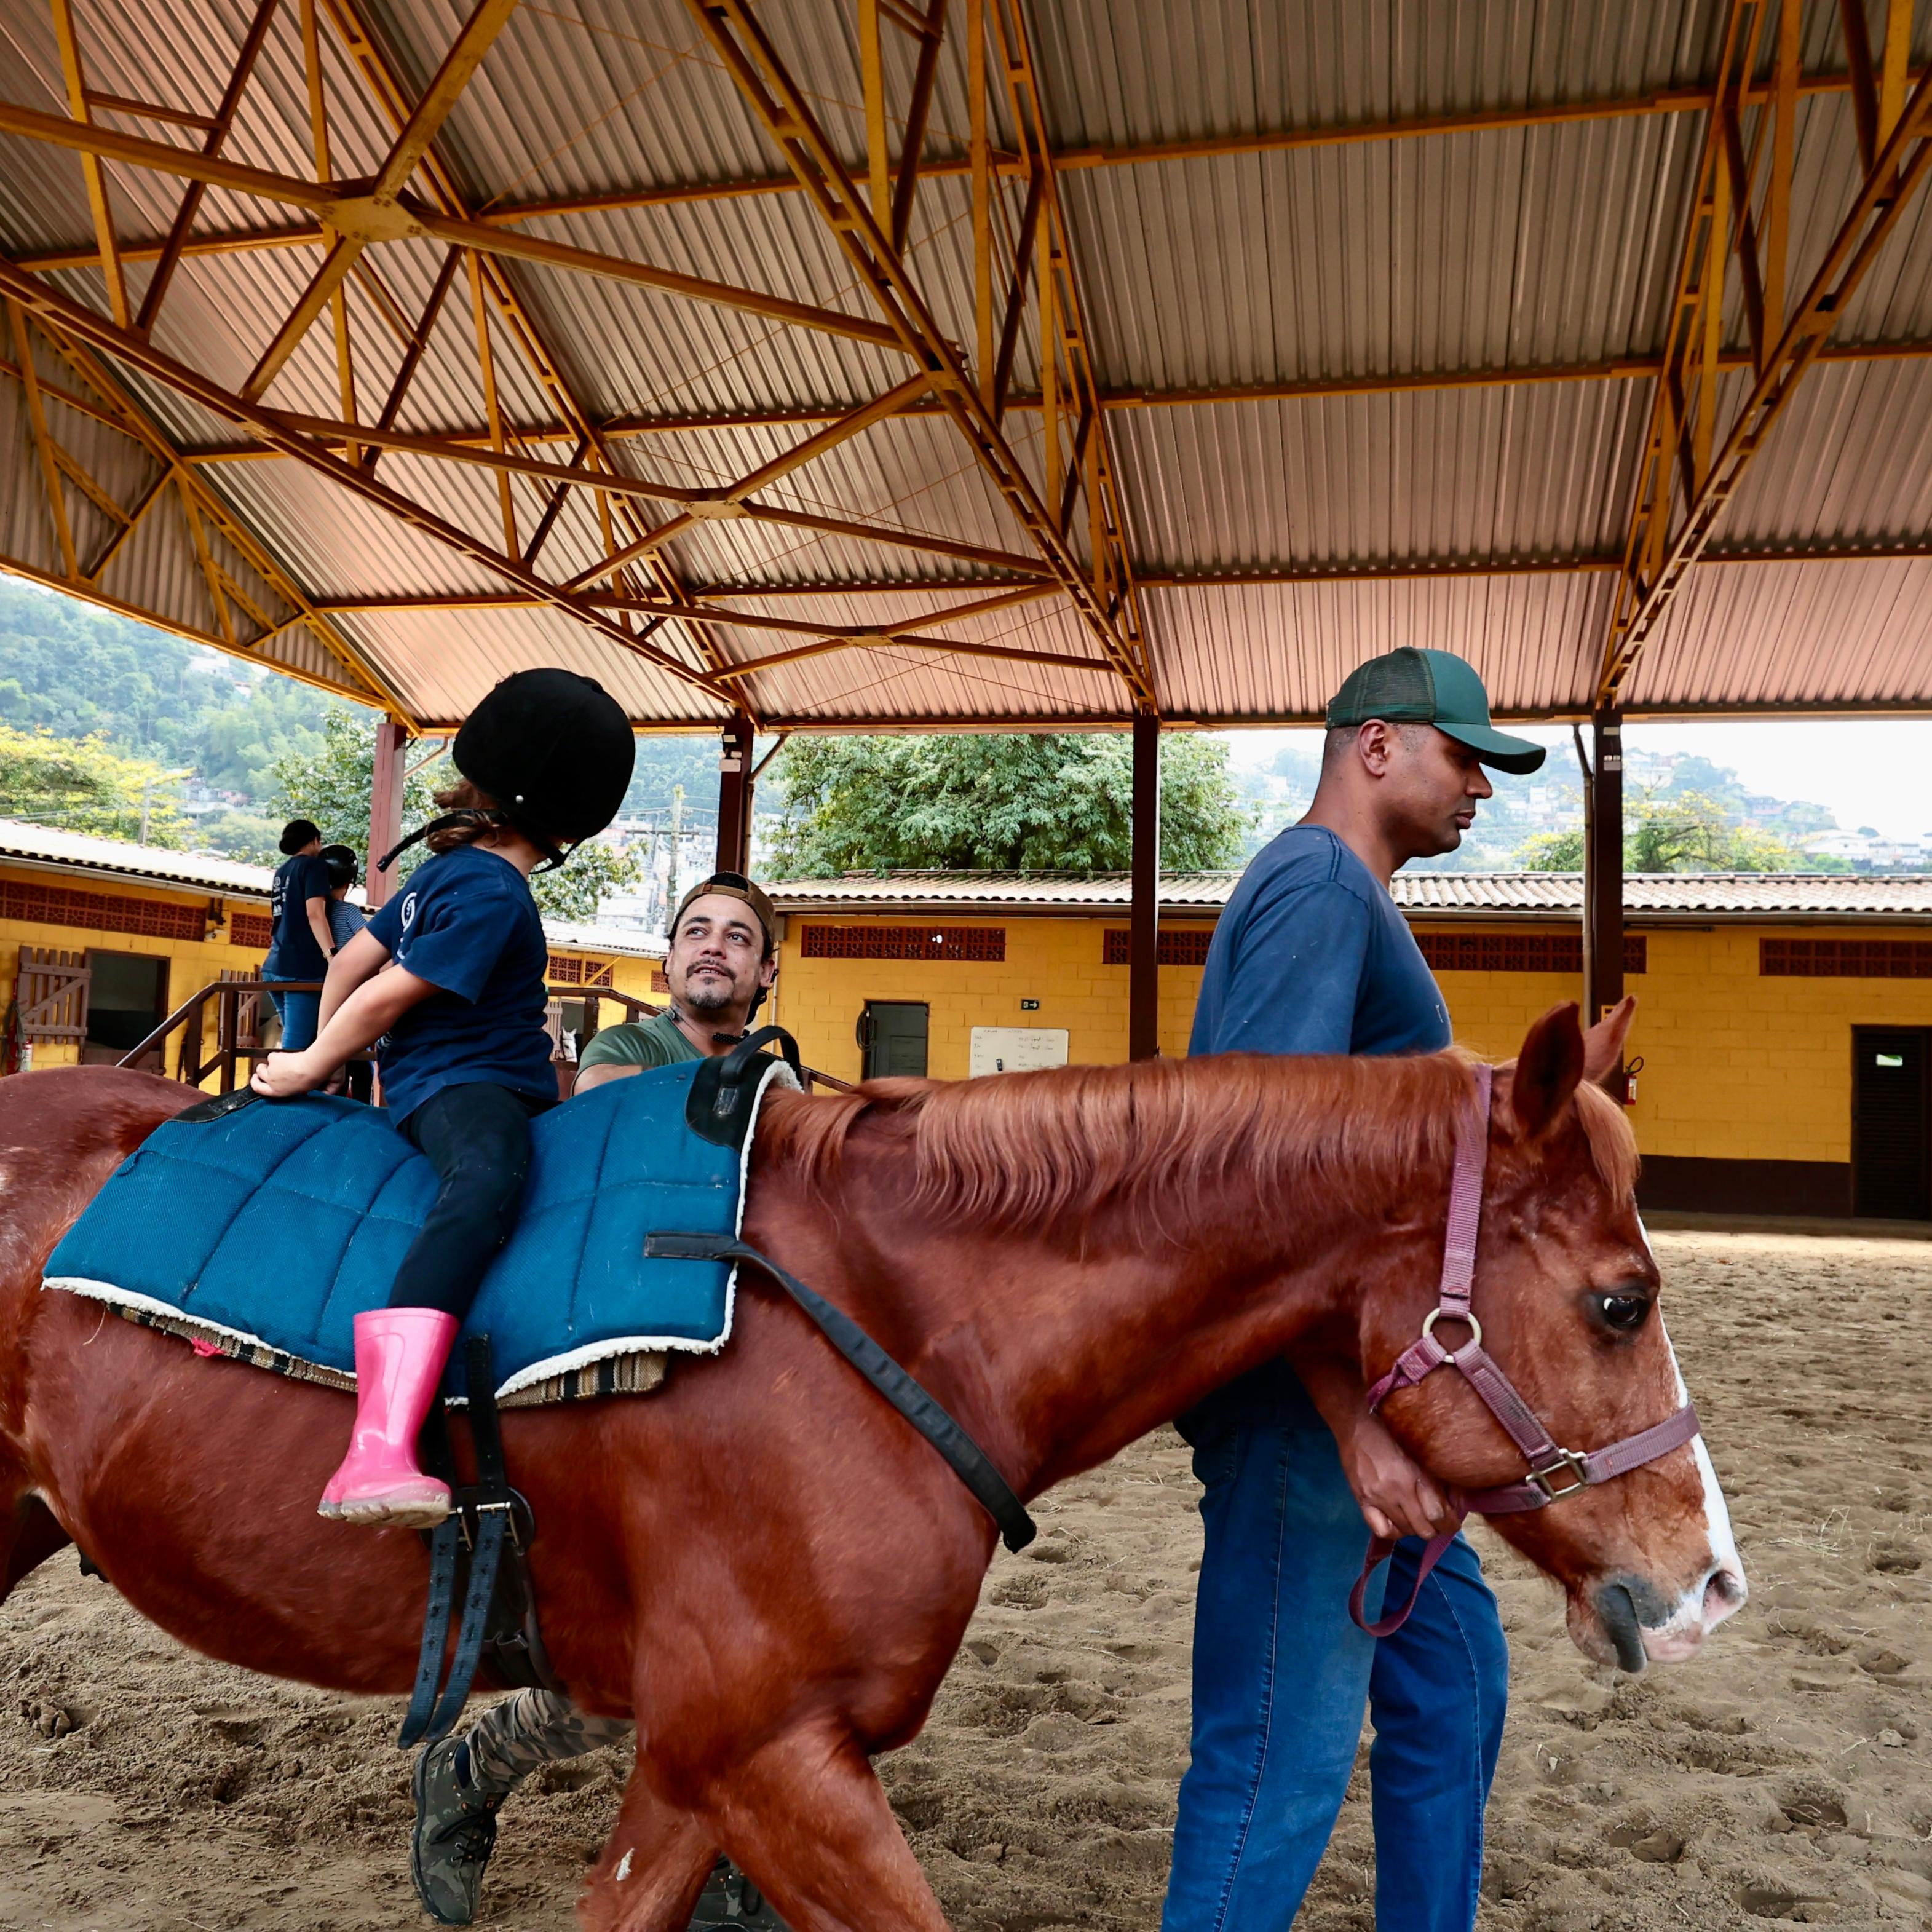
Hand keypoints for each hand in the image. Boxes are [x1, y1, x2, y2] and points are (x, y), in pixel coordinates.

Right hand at [250, 1050, 327, 1097]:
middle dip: (259, 1070)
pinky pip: (272, 1055)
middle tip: (262, 1067)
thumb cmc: (309, 1079)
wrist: (310, 1069)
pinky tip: (287, 1056)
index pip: (259, 1089)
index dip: (255, 1083)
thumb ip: (290, 1088)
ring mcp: (270, 1070)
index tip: (255, 1079)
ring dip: (271, 1062)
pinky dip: (278, 1055)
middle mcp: (271, 1082)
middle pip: (259, 1074)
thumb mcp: (299, 1090)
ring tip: (281, 1060)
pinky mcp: (273, 1059)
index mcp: (277, 1092)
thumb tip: (292, 1084)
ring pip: (265, 1064)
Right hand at [1334, 1410, 1462, 1542]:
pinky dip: (1393, 1530)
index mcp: (1414, 1475)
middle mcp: (1397, 1490)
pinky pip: (1381, 1530)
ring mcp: (1377, 1498)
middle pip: (1423, 1529)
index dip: (1450, 1523)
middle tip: (1437, 1521)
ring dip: (1415, 1528)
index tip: (1452, 1521)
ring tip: (1417, 1518)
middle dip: (1436, 1529)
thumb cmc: (1392, 1435)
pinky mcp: (1362, 1501)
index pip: (1438, 1514)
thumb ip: (1438, 1478)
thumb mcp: (1420, 1453)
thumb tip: (1458, 1501)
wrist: (1356, 1427)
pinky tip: (1396, 1522)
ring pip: (1405, 1531)